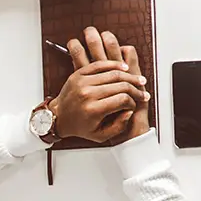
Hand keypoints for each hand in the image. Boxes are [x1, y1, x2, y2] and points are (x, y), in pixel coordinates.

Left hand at [67, 27, 150, 143]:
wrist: (58, 117)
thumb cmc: (78, 126)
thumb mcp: (99, 136)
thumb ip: (118, 127)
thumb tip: (130, 111)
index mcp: (92, 110)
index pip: (122, 100)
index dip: (133, 102)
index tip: (134, 105)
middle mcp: (87, 94)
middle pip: (120, 85)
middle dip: (135, 89)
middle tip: (142, 92)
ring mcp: (83, 81)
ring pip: (113, 73)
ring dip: (129, 76)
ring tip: (138, 80)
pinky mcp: (79, 73)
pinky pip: (100, 64)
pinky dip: (114, 64)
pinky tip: (124, 67)